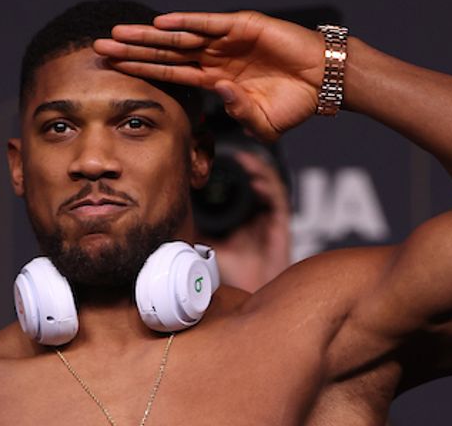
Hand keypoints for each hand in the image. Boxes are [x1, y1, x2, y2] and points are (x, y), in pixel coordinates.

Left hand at [93, 11, 325, 140]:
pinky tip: (162, 25)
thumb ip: (240, 116)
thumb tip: (220, 94)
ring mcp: (227, 41)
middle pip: (166, 54)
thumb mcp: (263, 123)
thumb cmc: (295, 103)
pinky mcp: (244, 27)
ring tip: (118, 35)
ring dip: (149, 37)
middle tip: (99, 49)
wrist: (323, 82)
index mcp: (216, 80)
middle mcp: (215, 57)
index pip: (171, 74)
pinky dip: (188, 24)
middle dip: (133, 52)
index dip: (143, 72)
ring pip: (180, 38)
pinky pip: (211, 25)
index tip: (114, 73)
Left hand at [198, 151, 291, 291]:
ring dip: (258, 171)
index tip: (216, 161)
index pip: (237, 190)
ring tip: (245, 160)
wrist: (250, 296)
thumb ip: (194, 231)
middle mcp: (256, 217)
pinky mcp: (280, 227)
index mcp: (240, 220)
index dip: (231, 174)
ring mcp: (268, 220)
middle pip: (255, 183)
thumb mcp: (205, 246)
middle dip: (246, 167)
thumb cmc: (231, 275)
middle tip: (232, 154)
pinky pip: (279, 201)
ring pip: (268, 187)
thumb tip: (171, 217)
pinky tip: (257, 182)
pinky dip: (270, 188)